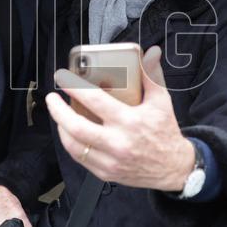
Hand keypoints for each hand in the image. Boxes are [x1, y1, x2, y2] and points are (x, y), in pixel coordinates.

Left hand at [45, 46, 193, 190]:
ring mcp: (110, 160)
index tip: (63, 78)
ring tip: (58, 114)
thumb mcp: (161, 101)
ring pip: (74, 145)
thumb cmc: (165, 132)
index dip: (74, 87)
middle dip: (58, 111)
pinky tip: (69, 132)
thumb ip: (152, 75)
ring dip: (61, 127)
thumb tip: (149, 53)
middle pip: (77, 127)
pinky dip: (70, 143)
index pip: (95, 101)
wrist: (174, 168)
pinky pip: (80, 158)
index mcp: (129, 121)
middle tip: (52, 98)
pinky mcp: (106, 172)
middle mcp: (118, 142)